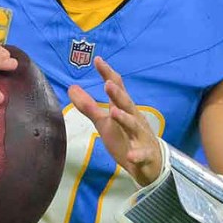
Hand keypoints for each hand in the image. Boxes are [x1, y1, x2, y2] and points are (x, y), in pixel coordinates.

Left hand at [68, 57, 164, 185]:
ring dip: (125, 118)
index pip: (117, 89)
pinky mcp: (145, 155)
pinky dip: (137, 155)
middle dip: (118, 94)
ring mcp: (140, 137)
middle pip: (126, 104)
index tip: (98, 60)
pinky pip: (142, 155)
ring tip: (114, 112)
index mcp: (124, 109)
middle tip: (108, 83)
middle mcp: (134, 119)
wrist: (151, 162)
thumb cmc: (126, 137)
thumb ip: (89, 106)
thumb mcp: (104, 122)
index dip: (108, 75)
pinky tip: (131, 156)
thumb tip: (71, 87)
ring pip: (133, 126)